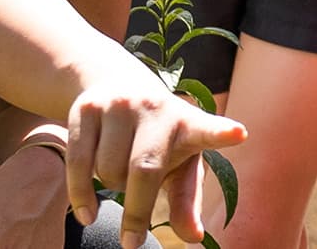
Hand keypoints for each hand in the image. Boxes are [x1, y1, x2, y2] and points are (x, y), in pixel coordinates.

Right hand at [63, 80, 246, 248]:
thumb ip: (186, 200)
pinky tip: (87, 214)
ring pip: (107, 169)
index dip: (221, 132)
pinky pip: (78, 163)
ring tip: (120, 178)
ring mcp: (119, 104)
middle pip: (144, 169)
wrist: (116, 84)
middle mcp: (156, 107)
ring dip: (111, 188)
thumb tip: (193, 237)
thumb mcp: (178, 164)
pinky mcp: (87, 108)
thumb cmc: (158, 138)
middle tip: (132, 241)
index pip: (207, 129)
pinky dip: (81, 195)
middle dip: (137, 212)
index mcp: (188, 123)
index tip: (239, 134)